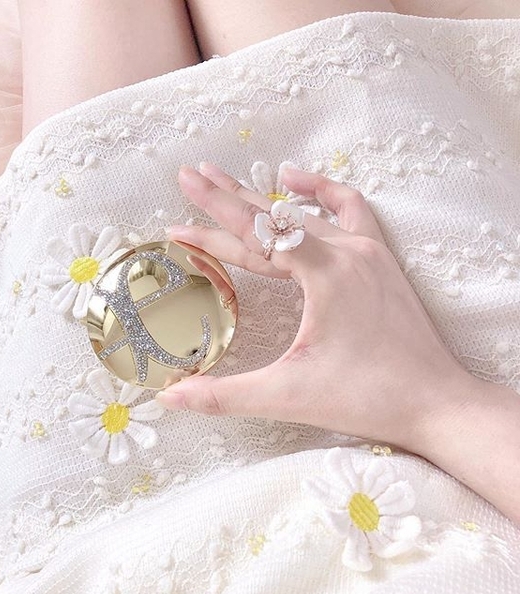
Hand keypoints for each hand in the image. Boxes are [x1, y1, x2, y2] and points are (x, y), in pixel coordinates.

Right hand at [156, 163, 475, 450]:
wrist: (438, 402)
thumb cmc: (368, 398)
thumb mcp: (289, 396)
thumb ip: (225, 395)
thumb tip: (171, 397)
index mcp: (325, 274)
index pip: (254, 240)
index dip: (209, 232)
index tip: (174, 224)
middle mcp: (347, 252)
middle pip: (273, 215)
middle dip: (227, 196)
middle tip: (191, 175)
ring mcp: (368, 251)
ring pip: (304, 212)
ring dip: (263, 196)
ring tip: (230, 179)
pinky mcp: (380, 260)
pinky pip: (349, 210)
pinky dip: (321, 191)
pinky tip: (297, 182)